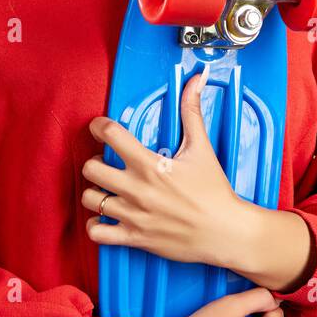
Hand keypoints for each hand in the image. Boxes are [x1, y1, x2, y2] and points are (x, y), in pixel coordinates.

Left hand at [81, 65, 243, 267]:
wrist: (225, 231)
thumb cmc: (214, 191)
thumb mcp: (202, 148)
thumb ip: (192, 111)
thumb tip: (198, 79)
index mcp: (151, 164)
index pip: (111, 135)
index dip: (99, 126)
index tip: (100, 127)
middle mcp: (138, 189)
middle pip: (91, 169)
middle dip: (95, 161)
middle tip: (105, 162)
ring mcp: (134, 215)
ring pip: (90, 200)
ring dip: (94, 192)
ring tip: (106, 188)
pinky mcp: (135, 238)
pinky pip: (98, 233)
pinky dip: (96, 225)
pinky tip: (106, 217)